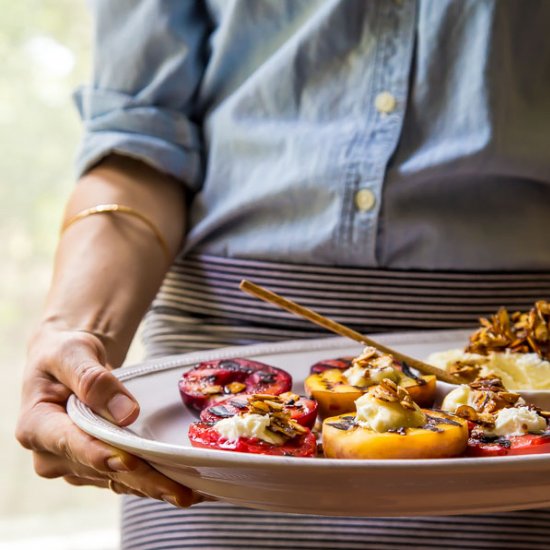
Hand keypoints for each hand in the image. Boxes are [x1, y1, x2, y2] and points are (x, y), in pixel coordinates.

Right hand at [16, 324, 197, 506]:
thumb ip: (93, 380)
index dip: (101, 455)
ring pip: (115, 479)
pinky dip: (147, 481)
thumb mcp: (73, 353)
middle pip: (100, 468)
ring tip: (185, 492)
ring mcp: (73, 464)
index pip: (71, 443)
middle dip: (139, 479)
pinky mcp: (93, 467)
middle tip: (177, 491)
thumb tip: (125, 413)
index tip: (131, 462)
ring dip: (149, 486)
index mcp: (37, 425)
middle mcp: (51, 454)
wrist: (65, 364)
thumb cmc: (65, 353)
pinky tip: (175, 485)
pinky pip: (122, 477)